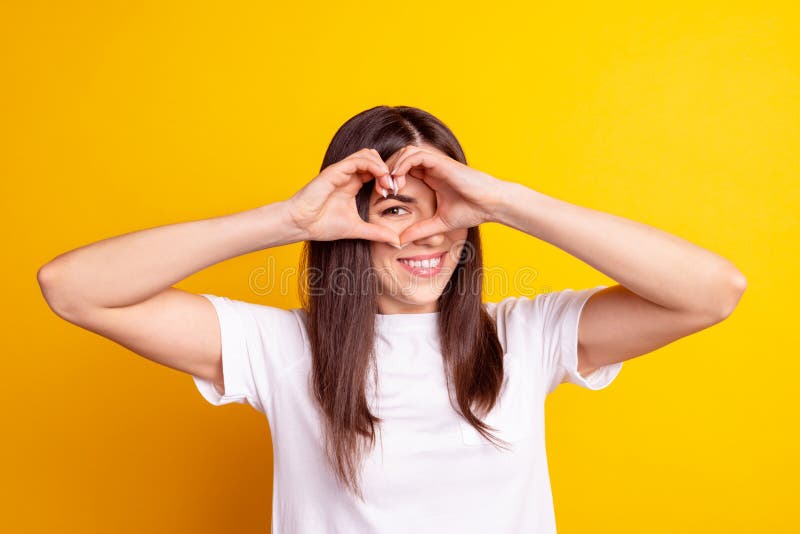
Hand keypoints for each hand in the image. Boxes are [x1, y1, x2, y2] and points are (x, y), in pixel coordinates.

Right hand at [286, 148, 400, 244]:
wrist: (301, 224)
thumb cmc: (322, 225)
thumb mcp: (357, 229)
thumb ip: (376, 232)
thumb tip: (396, 241)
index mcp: (353, 184)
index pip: (376, 170)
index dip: (388, 178)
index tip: (394, 193)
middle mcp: (348, 175)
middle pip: (374, 158)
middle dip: (387, 170)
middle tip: (392, 187)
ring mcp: (341, 171)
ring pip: (368, 154)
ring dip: (382, 166)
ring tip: (387, 183)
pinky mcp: (335, 171)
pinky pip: (358, 160)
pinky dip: (373, 166)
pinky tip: (380, 179)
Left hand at [387, 145, 507, 243]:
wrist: (490, 205)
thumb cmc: (472, 211)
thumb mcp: (439, 224)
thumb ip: (420, 231)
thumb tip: (401, 241)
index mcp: (430, 177)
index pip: (402, 169)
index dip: (390, 179)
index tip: (384, 196)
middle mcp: (431, 167)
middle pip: (400, 158)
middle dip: (387, 171)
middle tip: (382, 190)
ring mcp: (436, 163)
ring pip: (406, 152)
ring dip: (393, 167)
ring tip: (390, 186)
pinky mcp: (441, 162)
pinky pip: (416, 155)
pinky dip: (403, 164)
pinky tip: (399, 181)